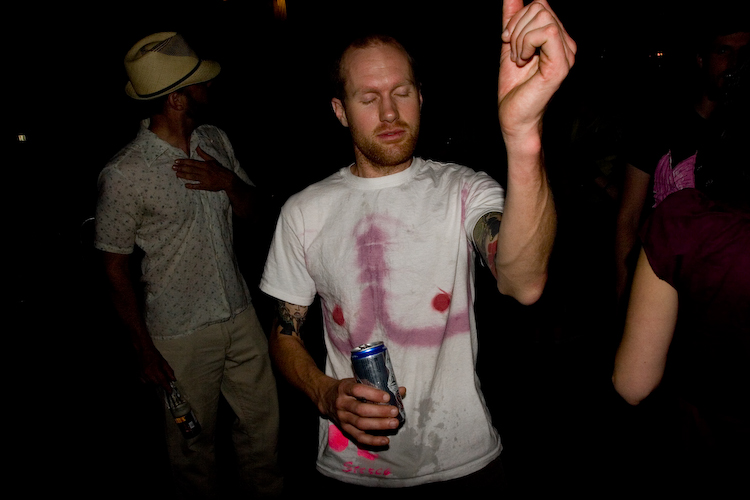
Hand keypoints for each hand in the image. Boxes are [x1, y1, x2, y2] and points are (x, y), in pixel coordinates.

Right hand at [135, 342, 174, 390]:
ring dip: (154, 381)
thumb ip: (169, 371)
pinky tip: (149, 375)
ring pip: (150, 384)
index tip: (170, 391)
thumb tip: (173, 379)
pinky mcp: (138, 375)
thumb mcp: (164, 362)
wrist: (143, 351)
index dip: (167, 387)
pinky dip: (148, 381)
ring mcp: (142, 374)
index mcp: (155, 369)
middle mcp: (148, 373)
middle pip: (156, 384)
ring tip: (155, 374)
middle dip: (160, 382)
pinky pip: (144, 382)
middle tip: (162, 377)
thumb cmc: (154, 355)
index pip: (162, 381)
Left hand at [173, 147, 235, 190]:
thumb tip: (197, 147)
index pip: (192, 163)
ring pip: (192, 177)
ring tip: (177, 174)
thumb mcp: (212, 160)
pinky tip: (186, 185)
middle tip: (173, 168)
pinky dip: (192, 186)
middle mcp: (204, 172)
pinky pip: (198, 186)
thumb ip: (203, 154)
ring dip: (184, 176)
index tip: (176, 161)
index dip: (184, 162)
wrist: (227, 180)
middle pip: (190, 170)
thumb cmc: (219, 169)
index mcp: (205, 165)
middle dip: (181, 168)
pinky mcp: (206, 186)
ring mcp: (204, 179)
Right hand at [318, 378, 403, 446]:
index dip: (373, 394)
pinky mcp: (345, 429)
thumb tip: (401, 390)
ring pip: (361, 424)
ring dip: (379, 425)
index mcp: (345, 388)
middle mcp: (342, 403)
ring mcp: (343, 418)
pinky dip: (373, 440)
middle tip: (395, 411)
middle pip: (360, 410)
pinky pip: (359, 437)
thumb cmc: (348, 389)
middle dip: (379, 411)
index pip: (357, 390)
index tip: (387, 396)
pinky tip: (386, 440)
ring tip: (394, 423)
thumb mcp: (358, 381)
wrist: (326, 398)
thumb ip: (378, 385)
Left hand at [499, 0, 575, 143]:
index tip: (507, 39)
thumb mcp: (509, 44)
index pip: (540, 4)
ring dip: (519, 38)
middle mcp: (566, 44)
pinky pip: (545, 33)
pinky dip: (525, 44)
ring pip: (542, 17)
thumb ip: (512, 18)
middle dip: (516, 26)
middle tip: (513, 52)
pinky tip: (523, 61)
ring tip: (518, 59)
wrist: (513, 117)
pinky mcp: (561, 64)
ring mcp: (566, 54)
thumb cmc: (513, 87)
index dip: (517, 18)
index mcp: (556, 38)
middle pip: (541, 6)